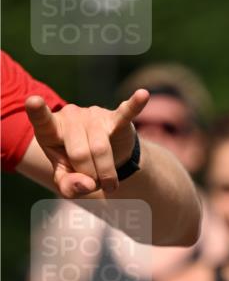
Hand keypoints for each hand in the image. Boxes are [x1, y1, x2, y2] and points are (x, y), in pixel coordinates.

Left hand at [25, 90, 148, 197]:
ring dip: (107, 174)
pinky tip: (143, 95)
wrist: (101, 159)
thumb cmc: (77, 166)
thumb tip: (86, 184)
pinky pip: (125, 113)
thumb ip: (68, 186)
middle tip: (94, 184)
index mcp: (51, 130)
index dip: (37, 111)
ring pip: (101, 149)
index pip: (42, 119)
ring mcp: (92, 115)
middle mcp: (70, 116)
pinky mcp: (115, 118)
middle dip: (89, 176)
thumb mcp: (66, 179)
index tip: (34, 101)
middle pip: (80, 153)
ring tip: (110, 186)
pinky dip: (134, 106)